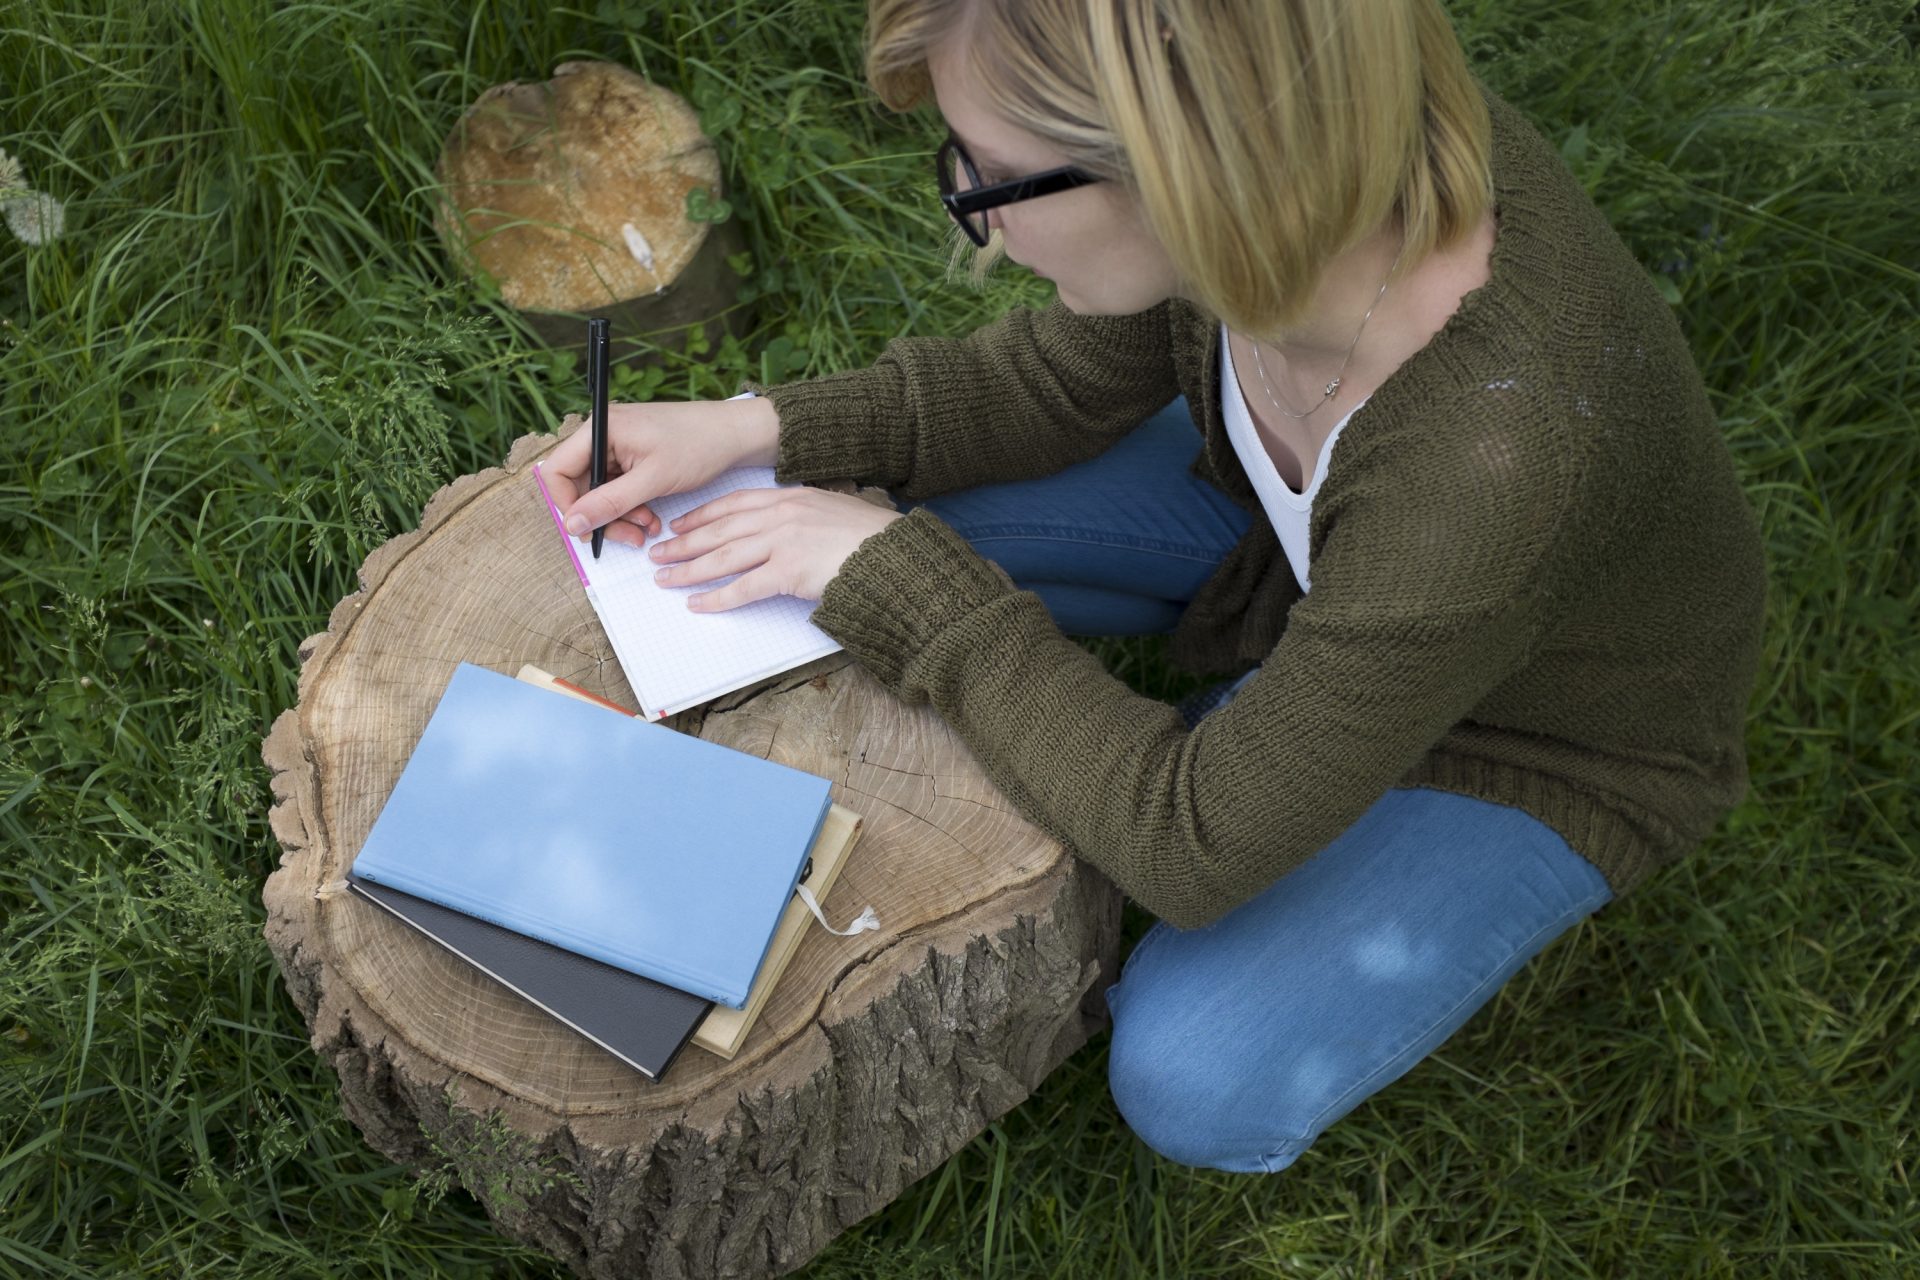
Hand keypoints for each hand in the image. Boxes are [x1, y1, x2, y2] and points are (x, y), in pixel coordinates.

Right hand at [545, 395, 780, 546]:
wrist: (735, 434)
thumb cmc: (699, 446)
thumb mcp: (652, 480)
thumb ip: (609, 503)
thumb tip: (571, 525)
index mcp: (600, 429)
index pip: (556, 471)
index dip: (567, 505)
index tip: (589, 530)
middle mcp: (602, 435)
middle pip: (579, 486)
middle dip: (603, 516)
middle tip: (630, 537)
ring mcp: (617, 447)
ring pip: (600, 493)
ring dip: (620, 516)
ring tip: (648, 527)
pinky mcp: (632, 457)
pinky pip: (618, 490)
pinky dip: (632, 508)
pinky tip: (652, 518)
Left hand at [648, 486, 903, 611]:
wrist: (892, 555)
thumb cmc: (868, 537)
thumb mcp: (832, 509)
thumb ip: (803, 513)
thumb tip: (784, 526)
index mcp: (789, 497)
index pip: (733, 503)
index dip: (701, 515)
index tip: (679, 524)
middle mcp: (780, 516)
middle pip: (719, 530)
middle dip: (683, 543)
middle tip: (658, 554)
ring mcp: (782, 543)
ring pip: (723, 558)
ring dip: (689, 570)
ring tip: (665, 580)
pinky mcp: (788, 573)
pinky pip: (743, 588)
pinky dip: (716, 598)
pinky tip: (697, 605)